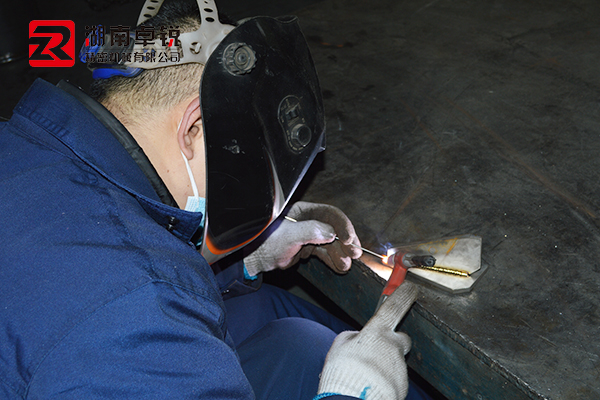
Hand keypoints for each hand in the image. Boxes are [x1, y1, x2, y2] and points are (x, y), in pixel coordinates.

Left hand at [243, 201, 361, 275]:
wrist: (255, 260)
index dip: (343, 226)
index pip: (330, 214)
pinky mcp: (308, 248)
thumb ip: (309, 232)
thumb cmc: (265, 243)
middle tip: (355, 254)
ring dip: (341, 254)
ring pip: (332, 243)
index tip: (349, 240)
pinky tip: (340, 267)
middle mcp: (309, 221)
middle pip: (335, 229)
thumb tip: (331, 233)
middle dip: (346, 242)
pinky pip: (325, 253)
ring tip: (345, 266)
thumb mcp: (288, 236)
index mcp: (304, 211)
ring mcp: (309, 235)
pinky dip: (333, 260)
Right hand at [317, 282, 418, 399]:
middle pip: (401, 338)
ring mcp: (399, 367)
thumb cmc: (343, 374)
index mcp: (376, 333)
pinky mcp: (403, 385)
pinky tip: (372, 385)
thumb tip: (358, 337)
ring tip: (365, 375)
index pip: (393, 307)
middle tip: (376, 351)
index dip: (403, 295)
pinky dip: (386, 380)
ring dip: (384, 365)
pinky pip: (395, 378)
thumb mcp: (339, 347)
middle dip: (393, 342)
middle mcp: (392, 347)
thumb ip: (352, 336)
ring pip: (395, 360)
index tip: (411, 287)